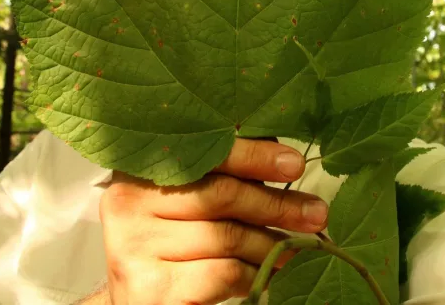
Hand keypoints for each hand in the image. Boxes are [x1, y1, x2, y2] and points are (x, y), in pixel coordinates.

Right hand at [96, 138, 328, 304]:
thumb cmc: (170, 241)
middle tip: (317, 214)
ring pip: (227, 237)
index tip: (295, 165)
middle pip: (221, 195)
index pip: (205, 153)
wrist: (135, 299)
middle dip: (276, 205)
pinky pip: (222, 274)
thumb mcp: (187, 199)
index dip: (255, 156)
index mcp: (139, 168)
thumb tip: (284, 157)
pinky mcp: (150, 289)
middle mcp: (127, 203)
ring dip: (273, 244)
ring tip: (299, 249)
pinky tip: (269, 275)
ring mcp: (134, 247)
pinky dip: (254, 275)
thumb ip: (221, 175)